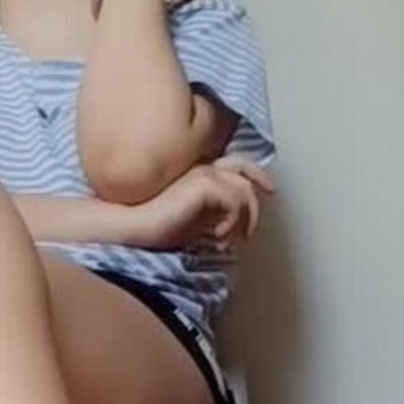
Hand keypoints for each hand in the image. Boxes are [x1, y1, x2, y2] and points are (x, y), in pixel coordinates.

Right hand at [123, 157, 275, 255]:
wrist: (133, 226)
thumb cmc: (155, 226)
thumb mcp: (192, 219)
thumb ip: (211, 213)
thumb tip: (232, 221)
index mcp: (198, 171)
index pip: (234, 164)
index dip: (256, 173)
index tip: (269, 190)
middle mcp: (202, 166)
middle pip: (244, 171)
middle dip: (258, 196)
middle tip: (256, 223)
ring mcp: (203, 172)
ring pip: (244, 190)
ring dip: (244, 220)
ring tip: (228, 239)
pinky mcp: (204, 183)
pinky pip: (236, 202)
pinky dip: (233, 223)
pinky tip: (218, 237)